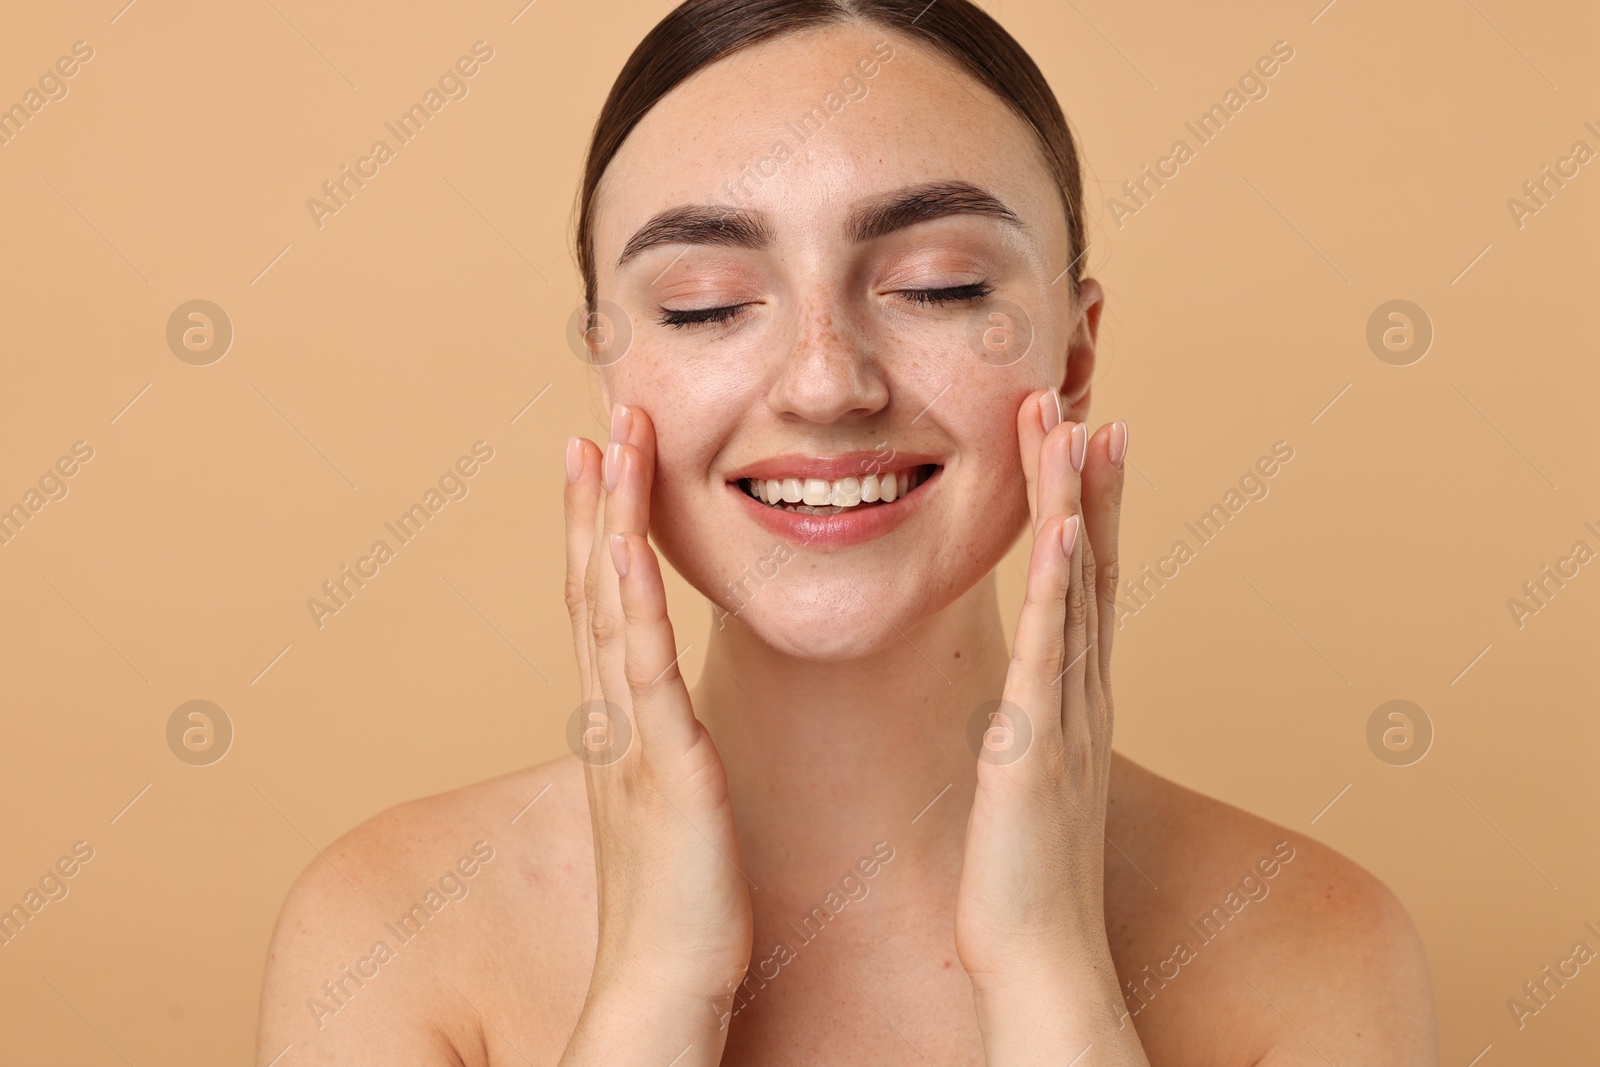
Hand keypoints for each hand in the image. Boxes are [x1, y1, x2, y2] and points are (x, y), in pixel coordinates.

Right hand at [560, 404, 751, 1063]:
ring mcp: (630, 736)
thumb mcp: (670, 802)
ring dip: (606, 520)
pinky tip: (621, 544)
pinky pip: (642, 670)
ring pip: (610, 606)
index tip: (599, 461)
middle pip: (592, 584)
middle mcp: (612, 715)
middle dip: (594, 500)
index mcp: (620, 721)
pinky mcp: (663, 767)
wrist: (666, 984)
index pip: (602, 603)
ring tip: (608, 440)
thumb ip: (663, 749)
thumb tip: (668, 719)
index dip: (596, 528)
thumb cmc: (680, 902)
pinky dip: (627, 601)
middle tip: (595, 419)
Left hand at [954, 390, 1145, 1063]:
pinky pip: (1053, 653)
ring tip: (1074, 426)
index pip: (1084, 585)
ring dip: (1076, 506)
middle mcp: (1083, 695)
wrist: (1038, 958)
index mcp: (1074, 700)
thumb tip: (1014, 699)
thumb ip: (1025, 728)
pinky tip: (1067, 530)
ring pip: (1076, 591)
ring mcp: (1068, 716)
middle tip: (1083, 401)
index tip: (1083, 440)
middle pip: (1093, 567)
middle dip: (1087, 483)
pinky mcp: (1037, 746)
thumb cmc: (1023, 876)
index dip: (1088, 509)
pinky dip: (1063, 587)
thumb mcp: (1025, 779)